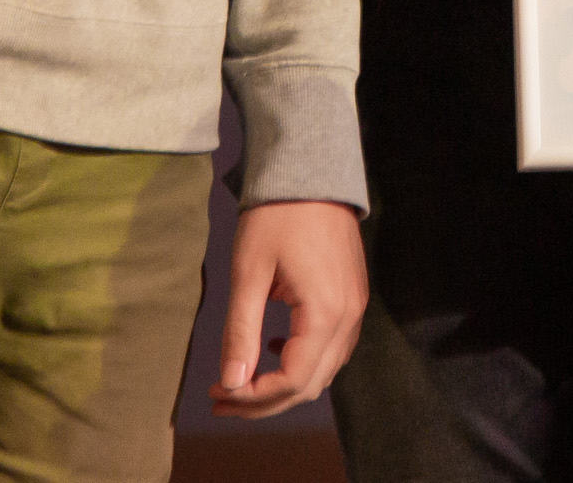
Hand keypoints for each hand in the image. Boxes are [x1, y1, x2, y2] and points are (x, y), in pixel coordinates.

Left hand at [208, 200, 368, 418]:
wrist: (311, 172)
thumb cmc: (276, 217)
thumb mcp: (249, 273)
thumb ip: (241, 332)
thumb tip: (231, 383)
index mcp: (324, 314)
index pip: (291, 382)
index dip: (252, 398)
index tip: (216, 394)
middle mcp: (348, 317)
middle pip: (310, 385)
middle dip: (264, 400)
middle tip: (221, 398)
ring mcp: (355, 308)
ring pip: (324, 370)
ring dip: (284, 384)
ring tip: (241, 380)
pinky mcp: (352, 297)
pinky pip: (333, 348)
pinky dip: (304, 360)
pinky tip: (275, 345)